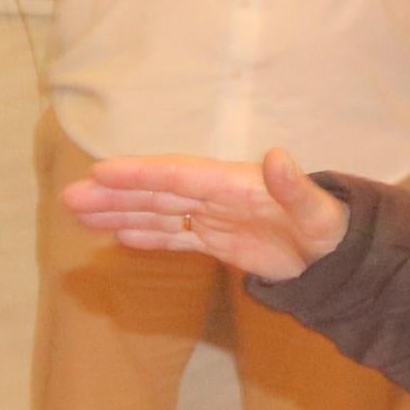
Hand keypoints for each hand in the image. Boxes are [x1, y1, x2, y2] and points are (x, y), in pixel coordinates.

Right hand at [65, 146, 347, 282]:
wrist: (340, 253)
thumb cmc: (331, 228)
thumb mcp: (319, 212)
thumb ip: (295, 186)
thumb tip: (277, 156)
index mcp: (235, 184)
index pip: (179, 175)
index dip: (140, 174)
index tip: (101, 171)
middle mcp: (216, 196)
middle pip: (157, 192)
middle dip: (114, 194)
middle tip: (70, 197)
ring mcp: (213, 217)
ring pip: (157, 213)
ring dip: (119, 213)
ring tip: (78, 213)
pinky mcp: (217, 239)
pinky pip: (174, 236)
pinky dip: (146, 236)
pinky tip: (117, 236)